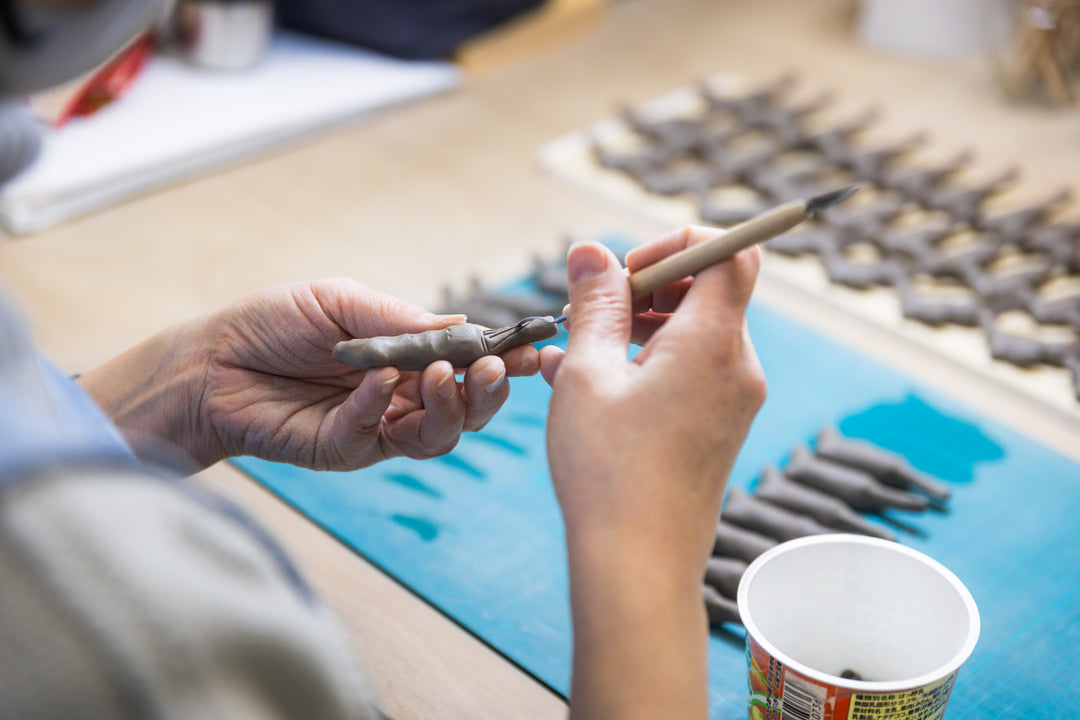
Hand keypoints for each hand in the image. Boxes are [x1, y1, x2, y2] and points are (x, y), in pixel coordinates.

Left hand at [81, 278, 539, 471]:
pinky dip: (380, 407)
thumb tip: (464, 324)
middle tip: (493, 368)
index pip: (469, 364)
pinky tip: (378, 380)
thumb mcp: (342, 301)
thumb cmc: (274, 322)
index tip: (531, 347)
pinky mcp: (343, 450)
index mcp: (411, 359)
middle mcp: (402, 397)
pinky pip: (376, 436)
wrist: (212, 358)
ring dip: (451, 407)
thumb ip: (400, 319)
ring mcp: (376, 428)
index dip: (502, 359)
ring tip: (448, 377)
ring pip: (438, 435)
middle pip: (467, 409)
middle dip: (488, 391)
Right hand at [540, 228, 765, 718]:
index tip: (625, 271)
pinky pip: (689, 370)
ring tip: (576, 354)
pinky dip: (647, 361)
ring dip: (638, 326)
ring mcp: (732, 400)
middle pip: (709, 290)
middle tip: (592, 312)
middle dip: (647, 286)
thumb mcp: (588, 374)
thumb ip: (594, 304)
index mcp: (713, 342)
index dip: (677, 243)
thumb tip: (590, 251)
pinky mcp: (719, 426)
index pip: (730, 252)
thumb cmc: (610, 470)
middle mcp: (737, 366)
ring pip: (692, 331)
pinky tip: (590, 384)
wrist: (639, 563)